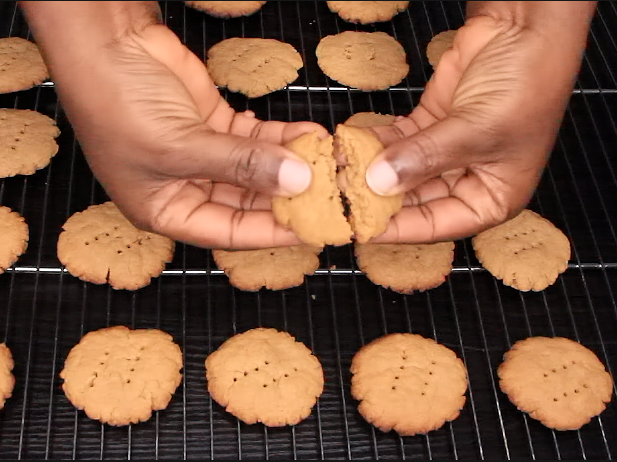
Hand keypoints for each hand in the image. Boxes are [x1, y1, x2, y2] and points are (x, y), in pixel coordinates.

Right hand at [22, 1, 326, 248]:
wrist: (103, 42)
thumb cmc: (115, 103)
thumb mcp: (179, 147)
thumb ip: (241, 165)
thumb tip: (298, 181)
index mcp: (167, 211)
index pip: (231, 232)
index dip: (273, 232)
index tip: (313, 228)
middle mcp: (187, 187)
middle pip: (249, 201)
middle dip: (289, 196)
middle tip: (329, 192)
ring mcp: (204, 155)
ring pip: (257, 168)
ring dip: (291, 164)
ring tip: (328, 162)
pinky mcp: (215, 124)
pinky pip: (255, 138)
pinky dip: (282, 137)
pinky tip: (309, 135)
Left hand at [364, 1, 596, 243]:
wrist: (525, 25)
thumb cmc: (526, 83)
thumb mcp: (477, 129)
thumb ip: (426, 158)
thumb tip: (378, 182)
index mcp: (493, 198)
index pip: (437, 224)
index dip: (399, 228)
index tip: (361, 228)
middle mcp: (468, 180)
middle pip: (414, 200)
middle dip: (377, 198)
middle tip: (340, 200)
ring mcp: (446, 152)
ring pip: (401, 170)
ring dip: (370, 170)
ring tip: (336, 173)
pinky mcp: (429, 124)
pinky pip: (396, 141)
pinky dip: (374, 143)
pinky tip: (349, 146)